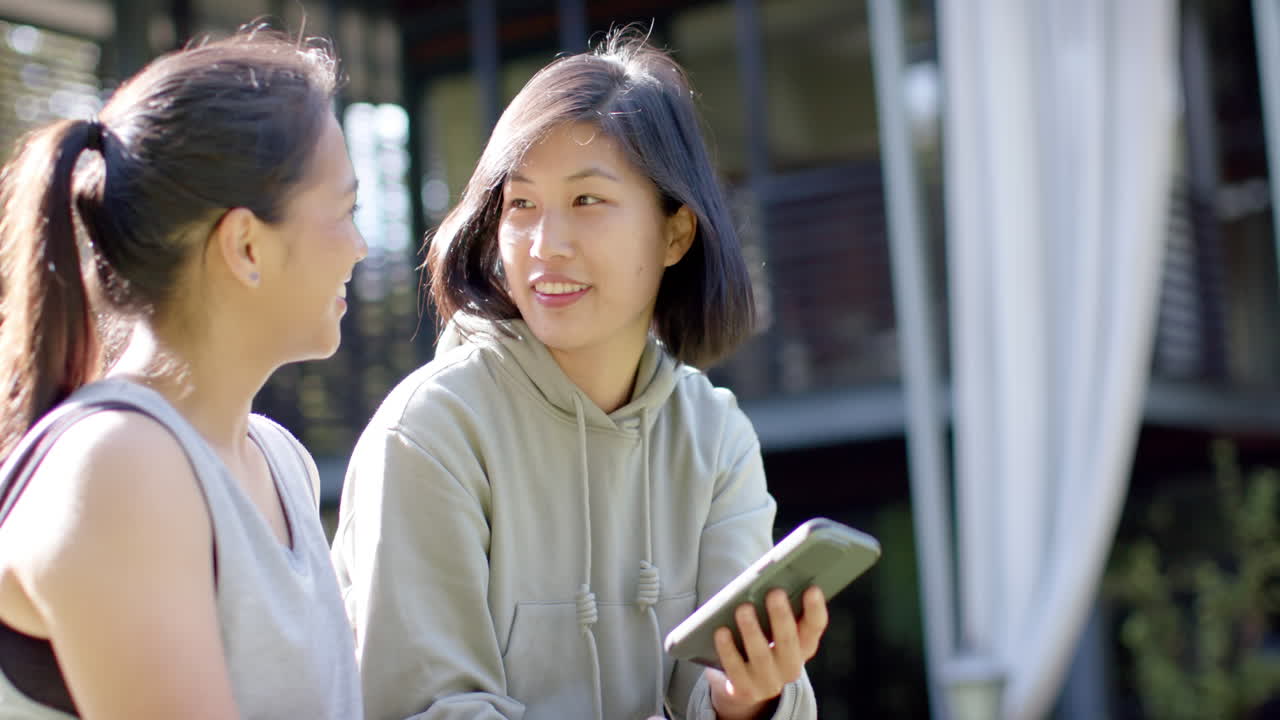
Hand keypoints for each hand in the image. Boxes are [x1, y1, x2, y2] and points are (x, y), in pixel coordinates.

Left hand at [705, 586, 827, 719]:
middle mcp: (791, 666)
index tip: (812, 589)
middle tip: (775, 593)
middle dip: (782, 616)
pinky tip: (721, 631)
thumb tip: (765, 581)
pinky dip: (728, 649)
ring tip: (743, 608)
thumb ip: (776, 610)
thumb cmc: (761, 641)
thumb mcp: (774, 629)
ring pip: (761, 655)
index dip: (815, 609)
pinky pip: (735, 669)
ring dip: (752, 630)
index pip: (815, 627)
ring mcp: (769, 681)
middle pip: (789, 641)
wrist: (745, 683)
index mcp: (804, 646)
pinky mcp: (745, 690)